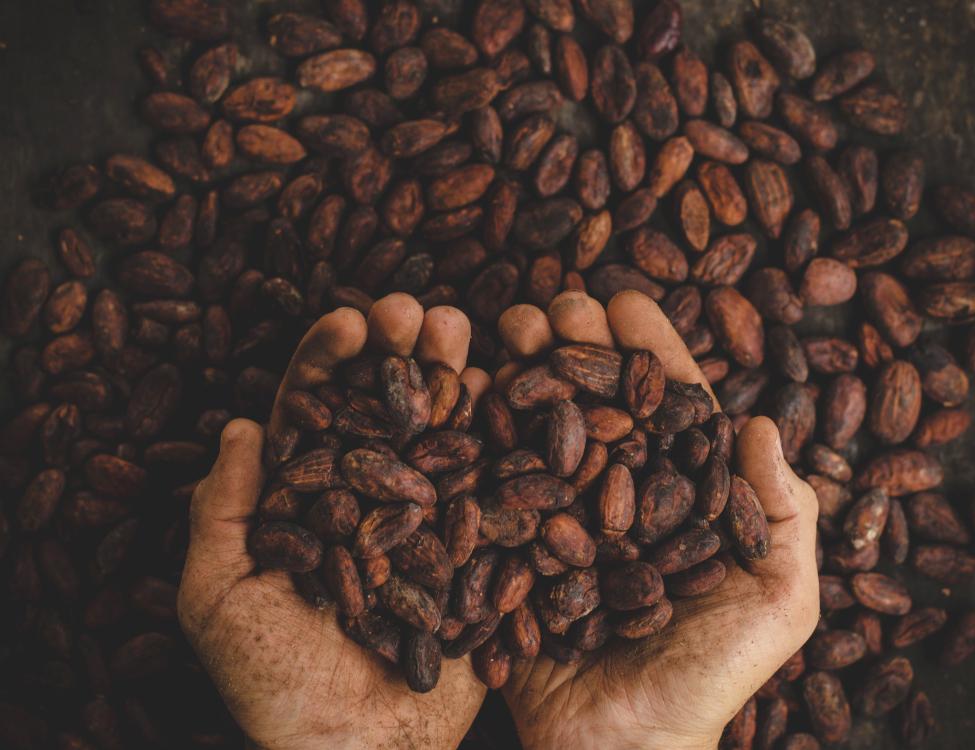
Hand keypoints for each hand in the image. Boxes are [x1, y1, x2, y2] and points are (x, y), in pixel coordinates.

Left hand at [178, 294, 489, 749]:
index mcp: (306, 501)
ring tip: (461, 328)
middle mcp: (368, 498)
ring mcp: (424, 518)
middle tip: (416, 310)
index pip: (314, 413)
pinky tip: (507, 389)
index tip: (351, 321)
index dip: (328, 362)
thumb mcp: (217, 599)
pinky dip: (497, 434)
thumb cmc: (275, 686)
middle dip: (397, 353)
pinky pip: (487, 482)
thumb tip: (241, 425)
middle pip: (382, 408)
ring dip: (449, 376)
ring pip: (437, 431)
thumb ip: (222, 512)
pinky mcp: (471, 546)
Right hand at [498, 290, 819, 749]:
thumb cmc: (709, 680)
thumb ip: (783, 514)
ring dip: (520, 372)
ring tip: (504, 330)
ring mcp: (558, 519)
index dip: (648, 350)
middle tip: (553, 307)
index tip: (623, 301)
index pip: (664, 406)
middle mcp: (615, 496)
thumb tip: (762, 421)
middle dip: (574, 346)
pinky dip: (472, 432)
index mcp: (677, 497)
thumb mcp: (777, 602)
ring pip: (538, 428)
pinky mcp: (509, 549)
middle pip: (594, 402)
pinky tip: (459, 387)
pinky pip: (488, 482)